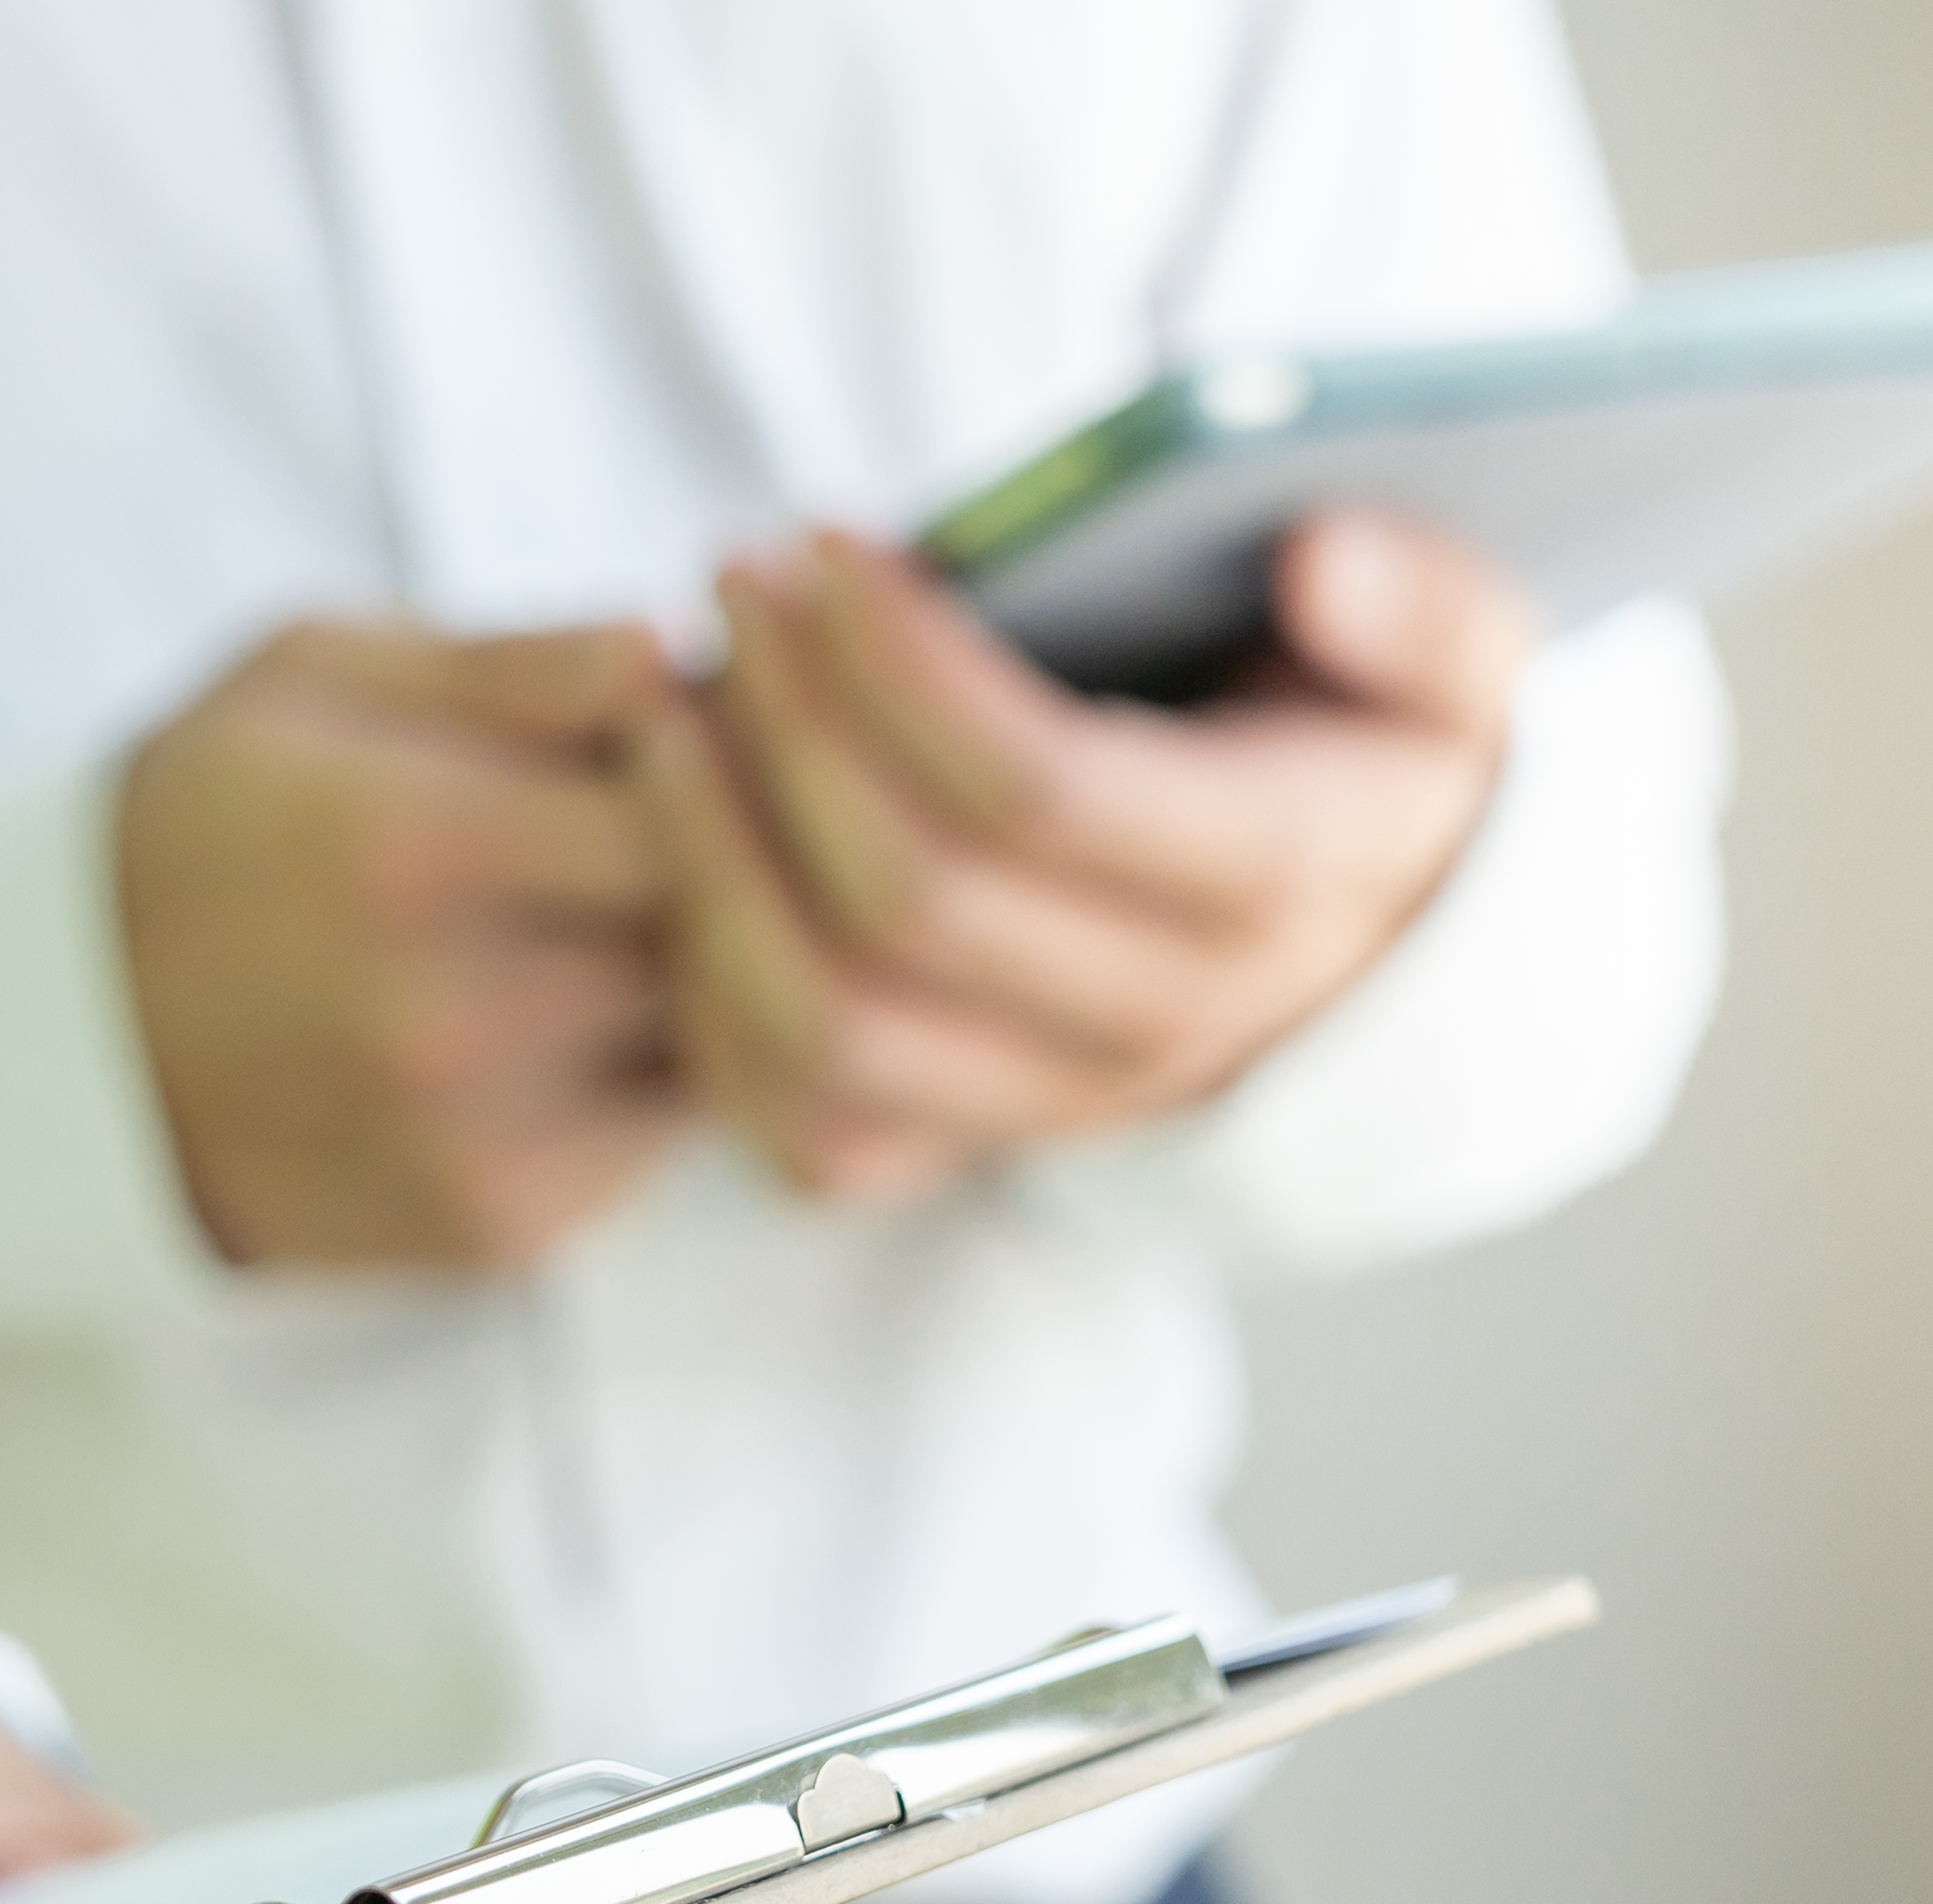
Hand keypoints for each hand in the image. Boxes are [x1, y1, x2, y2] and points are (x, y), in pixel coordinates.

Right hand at [111, 617, 688, 1269]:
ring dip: (689, 974)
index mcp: (411, 847)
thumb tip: (668, 649)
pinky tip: (567, 1013)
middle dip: (714, 870)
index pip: (687, 804)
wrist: (67, 1042)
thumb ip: (507, 662)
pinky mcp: (496, 1229)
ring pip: (709, 1043)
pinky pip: (655, 1140)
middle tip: (668, 821)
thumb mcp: (315, 678)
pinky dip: (645, 1071)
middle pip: (712, 931)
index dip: (709, 762)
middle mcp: (451, 1015)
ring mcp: (478, 1141)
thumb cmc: (208, 819)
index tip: (675, 737)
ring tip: (609, 912)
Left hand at [639, 511, 1534, 1201]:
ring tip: (661, 698)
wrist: (1364, 942)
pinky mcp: (951, 1153)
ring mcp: (1050, 1107)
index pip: (1041, 792)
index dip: (904, 663)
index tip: (826, 538)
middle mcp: (1166, 1023)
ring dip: (715, 855)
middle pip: (909, 901)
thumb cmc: (1372, 749)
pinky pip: (788, 1114)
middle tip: (731, 578)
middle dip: (791, 725)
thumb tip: (1323, 557)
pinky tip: (676, 840)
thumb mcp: (1454, 661)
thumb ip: (1418, 604)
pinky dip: (702, 987)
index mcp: (1281, 884)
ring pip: (826, 1024)